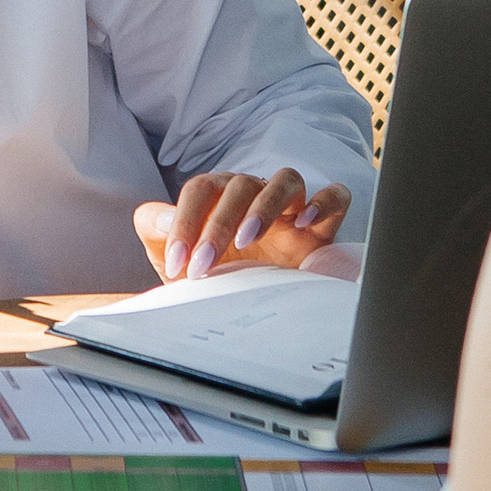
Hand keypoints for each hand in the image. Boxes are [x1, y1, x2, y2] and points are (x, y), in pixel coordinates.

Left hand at [135, 167, 351, 283]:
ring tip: (248, 239)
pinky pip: (335, 196)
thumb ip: (156, 230)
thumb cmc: (212, 274)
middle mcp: (254, 194)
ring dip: (265, 205)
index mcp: (218, 195)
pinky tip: (305, 223)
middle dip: (218, 226)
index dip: (185, 221)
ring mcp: (290, 208)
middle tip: (203, 265)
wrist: (251, 310)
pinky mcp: (322, 227)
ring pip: (286, 180)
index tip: (178, 263)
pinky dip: (324, 202)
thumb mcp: (175, 259)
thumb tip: (165, 216)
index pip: (201, 189)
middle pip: (239, 186)